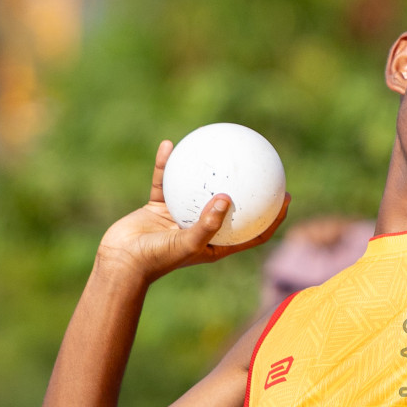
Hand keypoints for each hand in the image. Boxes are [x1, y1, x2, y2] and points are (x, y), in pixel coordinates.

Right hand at [96, 140, 289, 281]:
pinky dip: (167, 164)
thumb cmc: (158, 259)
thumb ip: (208, 223)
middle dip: (246, 188)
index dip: (272, 218)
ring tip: (218, 146)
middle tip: (261, 166)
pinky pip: (166, 179)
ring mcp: (180, 216)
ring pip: (198, 188)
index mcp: (216, 244)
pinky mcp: (158, 206)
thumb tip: (228, 197)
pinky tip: (170, 145)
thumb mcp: (188, 243)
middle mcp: (201, 228)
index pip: (253, 232)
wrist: (120, 262)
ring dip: (206, 169)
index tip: (285, 197)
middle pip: (231, 207)